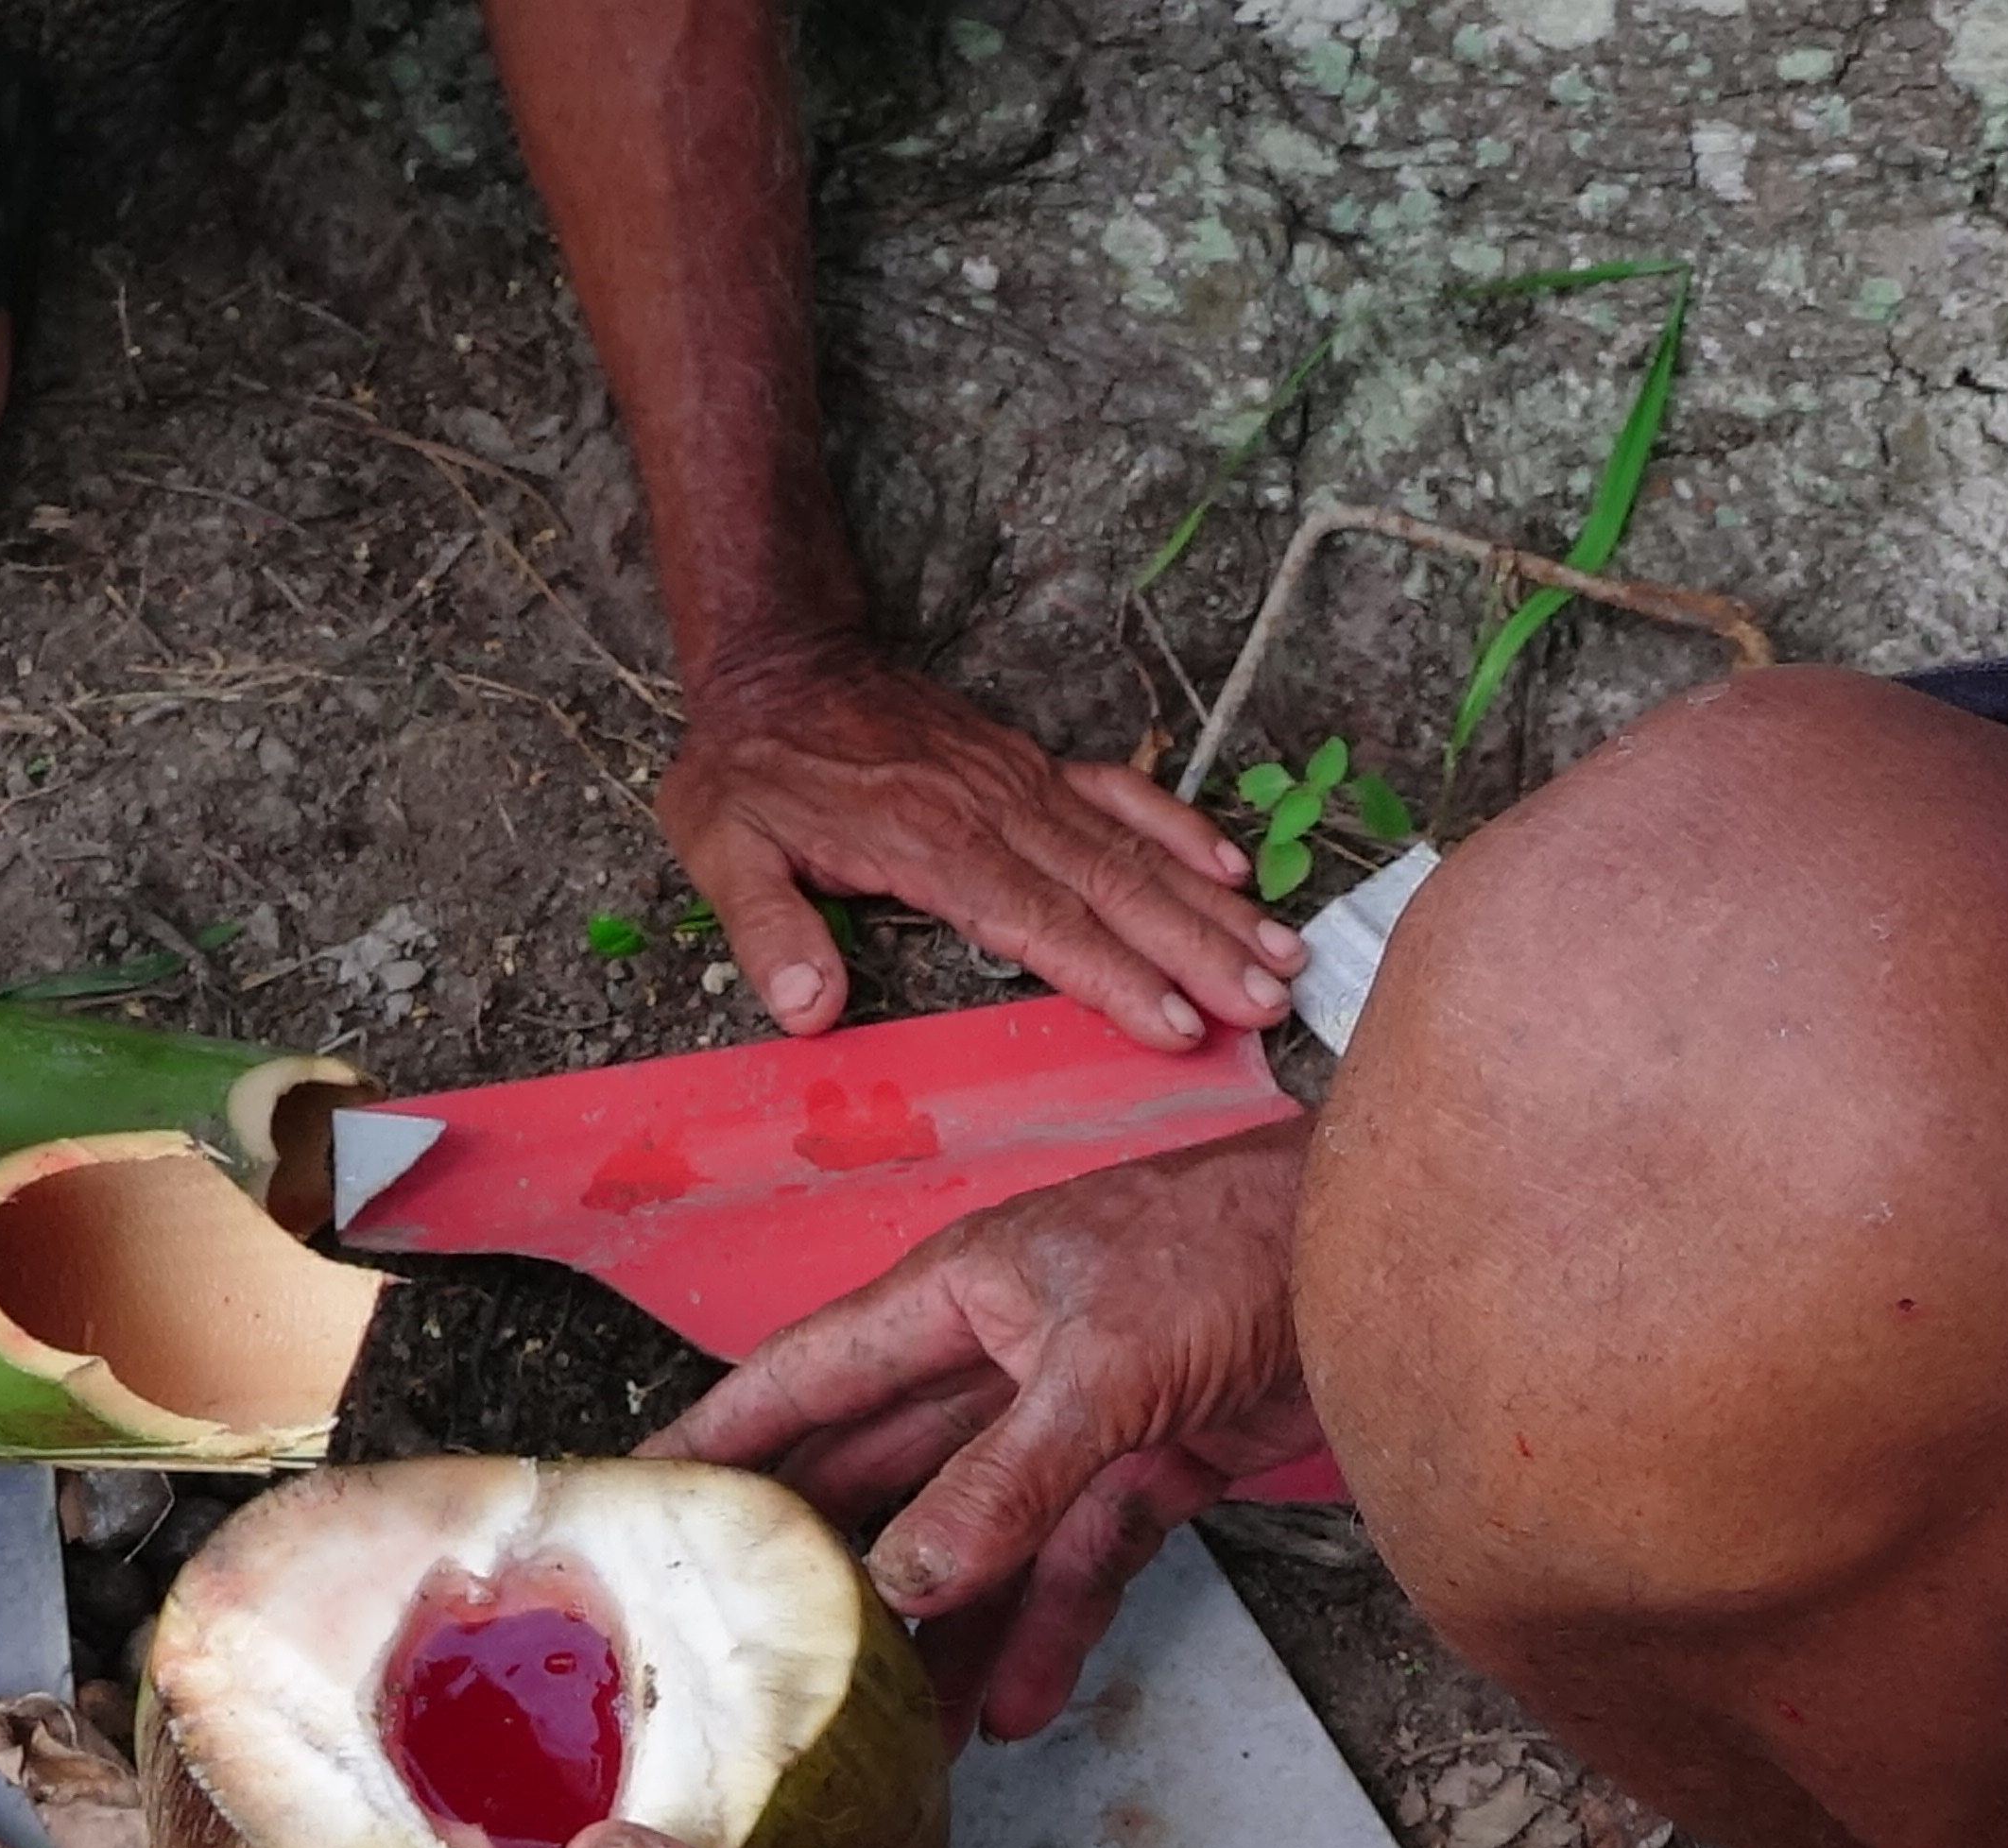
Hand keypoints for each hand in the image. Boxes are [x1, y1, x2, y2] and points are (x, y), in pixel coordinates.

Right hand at [650, 1124, 1323, 1736]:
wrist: (1387, 1264)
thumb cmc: (1233, 1247)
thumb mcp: (1100, 1365)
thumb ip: (1002, 1478)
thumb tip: (905, 1578)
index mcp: (957, 1295)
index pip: (809, 1374)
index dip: (724, 1433)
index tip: (638, 1492)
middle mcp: (999, 1358)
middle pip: (884, 1473)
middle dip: (827, 1563)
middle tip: (753, 1654)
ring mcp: (1074, 1420)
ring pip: (978, 1539)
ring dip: (941, 1628)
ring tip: (894, 1730)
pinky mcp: (1149, 1468)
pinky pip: (1077, 1562)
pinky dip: (1052, 1629)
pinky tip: (1020, 1705)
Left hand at [663, 637, 1299, 1050]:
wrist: (777, 665)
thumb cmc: (751, 770)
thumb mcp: (724, 849)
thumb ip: (769, 931)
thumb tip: (808, 1011)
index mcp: (931, 844)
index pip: (1039, 921)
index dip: (1113, 976)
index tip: (1176, 1024)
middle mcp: (994, 810)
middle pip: (1115, 889)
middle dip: (1199, 951)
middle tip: (1270, 1005)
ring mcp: (1022, 782)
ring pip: (1134, 847)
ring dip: (1213, 904)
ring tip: (1283, 954)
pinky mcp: (1029, 764)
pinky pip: (1120, 792)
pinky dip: (1181, 825)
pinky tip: (1235, 866)